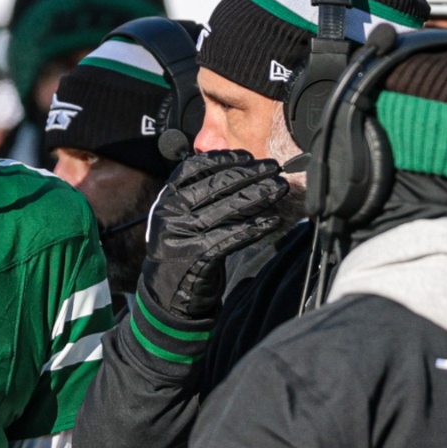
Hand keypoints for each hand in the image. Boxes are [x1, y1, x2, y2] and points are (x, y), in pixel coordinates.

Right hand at [141, 150, 289, 318]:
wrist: (167, 291)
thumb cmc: (180, 248)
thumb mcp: (178, 216)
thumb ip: (196, 194)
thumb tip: (235, 169)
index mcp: (167, 198)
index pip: (196, 168)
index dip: (224, 159)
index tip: (247, 156)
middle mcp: (173, 212)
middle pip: (218, 185)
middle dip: (250, 173)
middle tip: (273, 167)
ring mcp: (186, 233)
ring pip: (230, 207)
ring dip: (260, 195)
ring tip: (279, 187)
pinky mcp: (201, 255)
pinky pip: (235, 236)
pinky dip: (257, 227)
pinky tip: (273, 220)